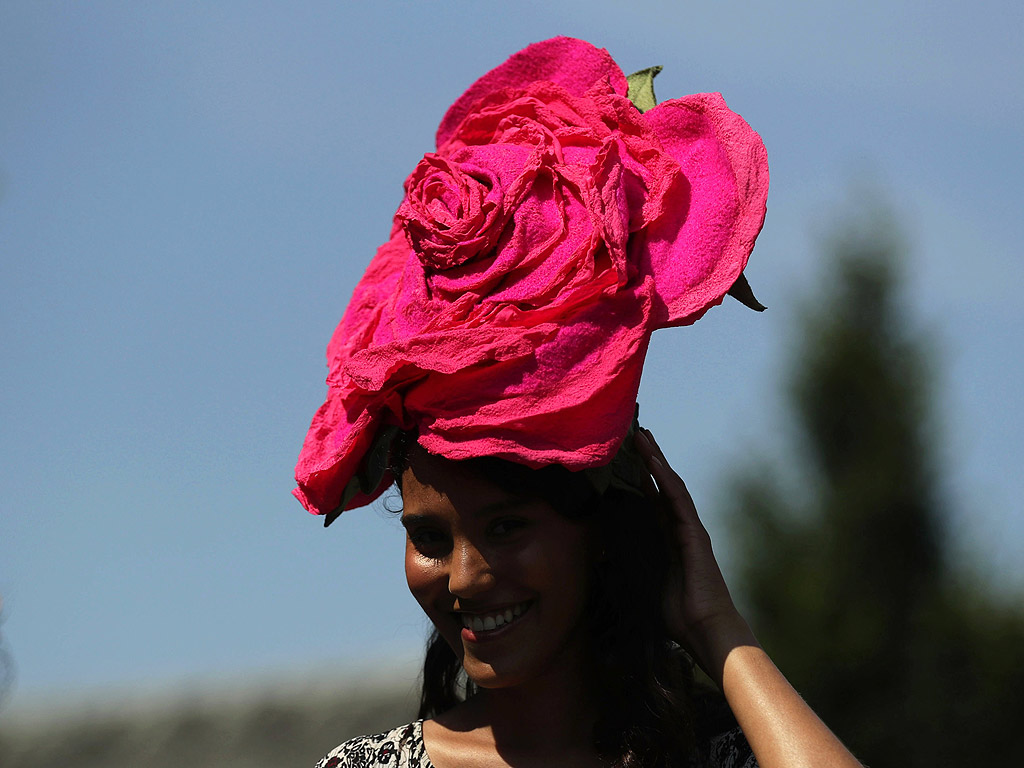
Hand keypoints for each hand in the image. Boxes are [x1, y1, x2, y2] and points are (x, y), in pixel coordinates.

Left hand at [633, 427, 754, 682]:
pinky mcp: (694, 533)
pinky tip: (654, 462)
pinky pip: (678, 500)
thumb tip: (603, 563)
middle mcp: (679, 529)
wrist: (705, 629)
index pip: (652, 501)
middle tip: (633, 434)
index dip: (639, 479)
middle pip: (661, 486)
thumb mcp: (646, 585)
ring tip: (641, 436)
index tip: (625, 459)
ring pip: (670, 485)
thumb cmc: (678, 615)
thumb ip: (631, 569)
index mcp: (668, 539)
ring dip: (655, 460)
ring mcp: (688, 529)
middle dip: (647, 460)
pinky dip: (665, 480)